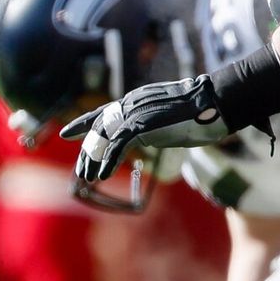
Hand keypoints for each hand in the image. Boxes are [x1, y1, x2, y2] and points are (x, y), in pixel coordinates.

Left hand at [62, 76, 229, 183]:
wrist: (212, 103)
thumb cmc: (202, 112)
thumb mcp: (171, 117)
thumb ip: (156, 124)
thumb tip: (157, 132)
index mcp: (135, 101)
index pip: (102, 113)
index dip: (82, 124)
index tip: (67, 133)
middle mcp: (129, 105)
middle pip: (98, 128)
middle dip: (87, 151)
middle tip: (81, 170)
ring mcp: (134, 114)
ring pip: (103, 138)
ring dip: (93, 160)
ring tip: (87, 178)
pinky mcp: (141, 126)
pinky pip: (117, 147)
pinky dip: (107, 162)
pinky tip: (101, 176)